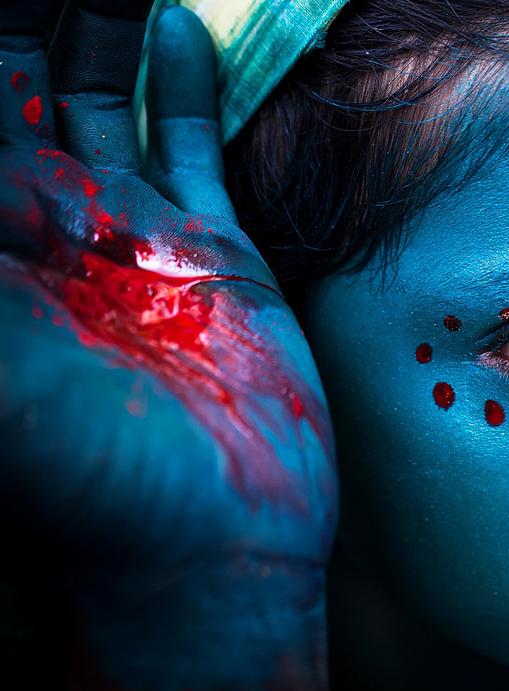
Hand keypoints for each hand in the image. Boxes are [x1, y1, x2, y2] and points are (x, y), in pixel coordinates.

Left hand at [0, 1, 336, 690]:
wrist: (213, 549)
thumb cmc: (86, 480)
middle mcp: (47, 229)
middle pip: (18, 81)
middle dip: (32, 17)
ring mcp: (135, 236)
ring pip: (103, 97)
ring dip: (100, 22)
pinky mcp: (218, 253)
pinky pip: (193, 147)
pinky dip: (184, 86)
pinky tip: (176, 28)